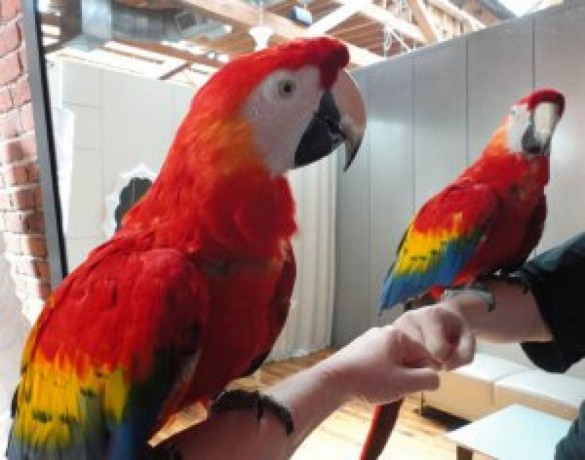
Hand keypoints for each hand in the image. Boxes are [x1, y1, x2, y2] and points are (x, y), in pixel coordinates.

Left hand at [317, 306, 474, 405]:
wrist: (331, 381)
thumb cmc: (367, 380)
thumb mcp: (404, 383)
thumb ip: (427, 380)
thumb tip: (435, 378)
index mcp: (397, 334)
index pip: (424, 353)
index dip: (423, 373)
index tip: (411, 386)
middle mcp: (382, 332)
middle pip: (408, 356)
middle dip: (407, 374)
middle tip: (394, 387)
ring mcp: (369, 340)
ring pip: (393, 360)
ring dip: (393, 376)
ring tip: (380, 387)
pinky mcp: (358, 350)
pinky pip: (379, 362)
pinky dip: (380, 374)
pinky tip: (371, 384)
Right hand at [393, 305, 474, 370]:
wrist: (440, 317)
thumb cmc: (453, 329)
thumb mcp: (468, 339)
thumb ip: (464, 355)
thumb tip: (446, 367)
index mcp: (430, 315)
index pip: (437, 350)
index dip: (445, 358)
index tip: (446, 352)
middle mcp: (409, 318)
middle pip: (419, 354)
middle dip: (429, 361)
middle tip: (435, 354)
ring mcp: (395, 326)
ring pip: (405, 358)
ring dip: (416, 363)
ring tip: (424, 354)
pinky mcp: (386, 336)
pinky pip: (395, 358)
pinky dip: (405, 362)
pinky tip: (412, 357)